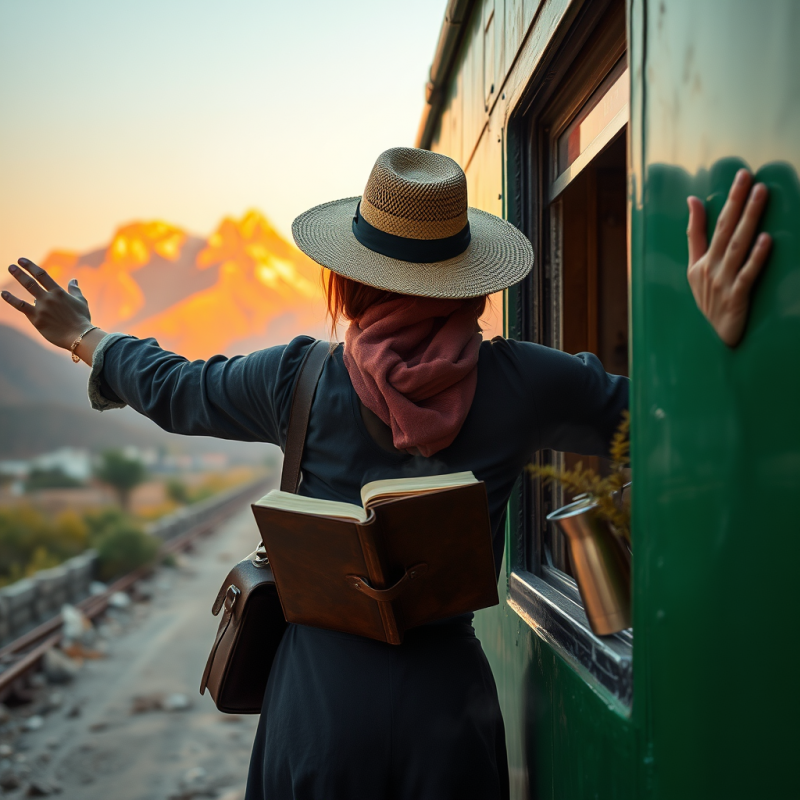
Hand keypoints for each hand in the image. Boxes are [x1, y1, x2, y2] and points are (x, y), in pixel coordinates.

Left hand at [2, 257, 93, 349]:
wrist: (81, 336)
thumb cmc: (82, 319)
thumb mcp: (81, 302)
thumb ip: (75, 290)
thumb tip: (73, 280)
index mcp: (59, 293)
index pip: (43, 276)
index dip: (31, 267)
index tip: (22, 260)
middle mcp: (49, 298)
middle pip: (32, 281)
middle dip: (21, 272)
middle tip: (12, 265)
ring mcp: (42, 307)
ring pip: (28, 289)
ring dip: (19, 277)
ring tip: (11, 269)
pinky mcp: (36, 319)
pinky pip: (21, 306)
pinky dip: (11, 299)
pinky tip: (4, 293)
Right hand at [687, 169, 771, 346]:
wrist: (713, 339)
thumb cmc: (707, 302)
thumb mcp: (694, 269)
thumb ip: (695, 236)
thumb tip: (692, 202)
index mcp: (702, 262)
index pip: (713, 224)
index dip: (727, 200)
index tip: (741, 176)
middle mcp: (711, 269)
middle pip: (726, 230)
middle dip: (738, 202)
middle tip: (750, 177)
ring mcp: (723, 283)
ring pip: (738, 245)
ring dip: (749, 219)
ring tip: (761, 195)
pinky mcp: (737, 297)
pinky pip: (748, 274)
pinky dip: (756, 257)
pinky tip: (766, 240)